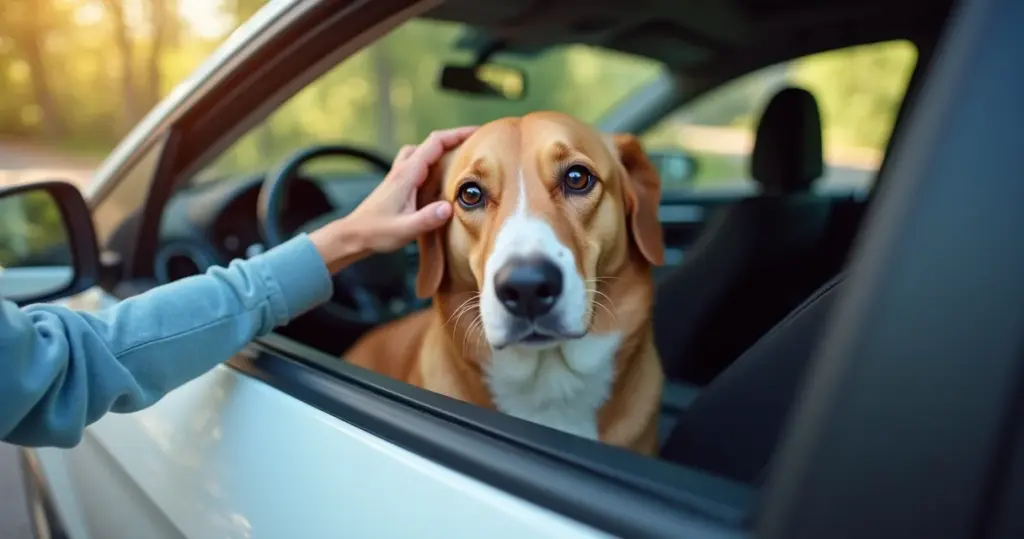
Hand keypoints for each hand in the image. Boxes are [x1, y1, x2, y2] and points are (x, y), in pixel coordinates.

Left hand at [310, 126, 477, 272]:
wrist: (353, 235)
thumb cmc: (376, 233)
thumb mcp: (404, 230)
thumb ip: (427, 219)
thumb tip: (449, 207)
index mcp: (407, 174)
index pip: (435, 143)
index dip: (458, 134)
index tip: (478, 132)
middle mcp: (403, 169)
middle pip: (432, 142)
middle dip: (455, 138)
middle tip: (477, 144)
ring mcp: (399, 174)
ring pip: (423, 150)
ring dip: (442, 148)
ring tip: (461, 155)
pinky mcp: (398, 182)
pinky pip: (419, 162)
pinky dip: (433, 160)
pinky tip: (441, 174)